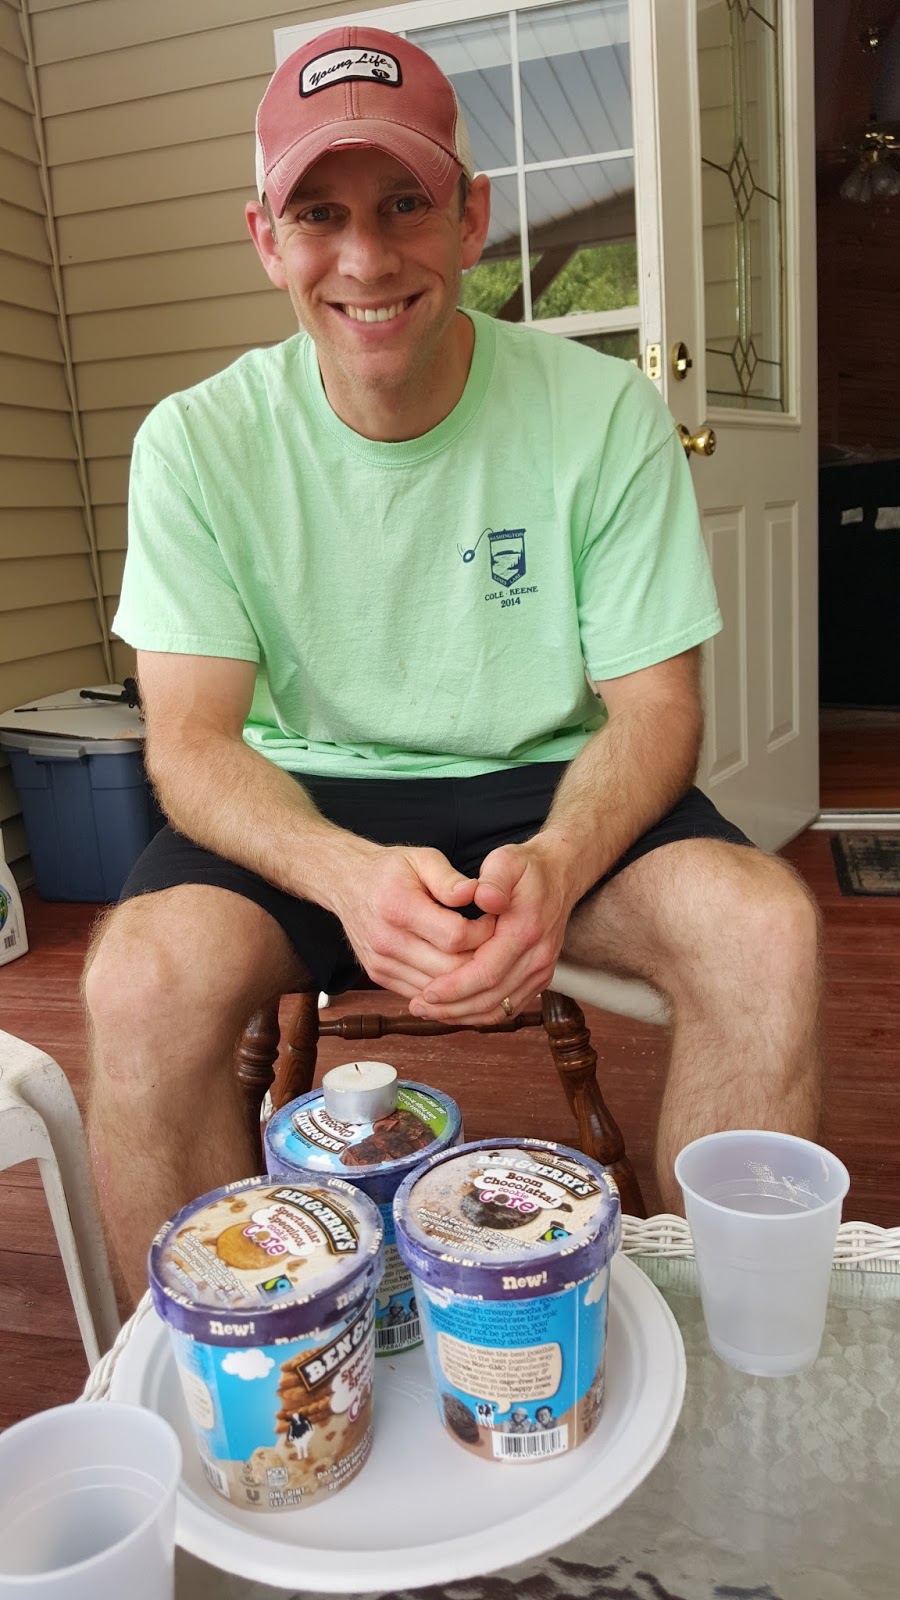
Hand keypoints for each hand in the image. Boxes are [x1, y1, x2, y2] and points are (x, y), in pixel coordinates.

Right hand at [329, 844, 495, 997]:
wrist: (345, 883)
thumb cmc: (390, 869)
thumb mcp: (422, 859)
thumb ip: (450, 879)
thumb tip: (479, 894)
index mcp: (399, 908)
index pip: (455, 937)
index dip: (484, 933)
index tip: (495, 921)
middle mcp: (386, 941)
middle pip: (450, 970)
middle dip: (480, 960)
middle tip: (496, 945)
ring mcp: (380, 963)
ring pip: (437, 989)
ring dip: (465, 979)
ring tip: (481, 958)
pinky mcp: (379, 976)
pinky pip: (421, 994)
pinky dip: (444, 989)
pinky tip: (459, 971)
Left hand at [406, 837, 574, 1024]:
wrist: (558, 876)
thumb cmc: (525, 869)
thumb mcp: (506, 861)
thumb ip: (494, 880)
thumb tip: (484, 897)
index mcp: (526, 932)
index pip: (487, 972)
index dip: (455, 987)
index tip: (427, 992)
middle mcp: (538, 958)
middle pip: (491, 998)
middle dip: (452, 1008)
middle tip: (418, 1007)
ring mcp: (541, 972)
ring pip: (499, 1009)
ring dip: (462, 1015)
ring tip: (429, 1012)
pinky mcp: (539, 980)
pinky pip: (508, 1008)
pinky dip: (480, 1014)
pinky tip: (454, 1011)